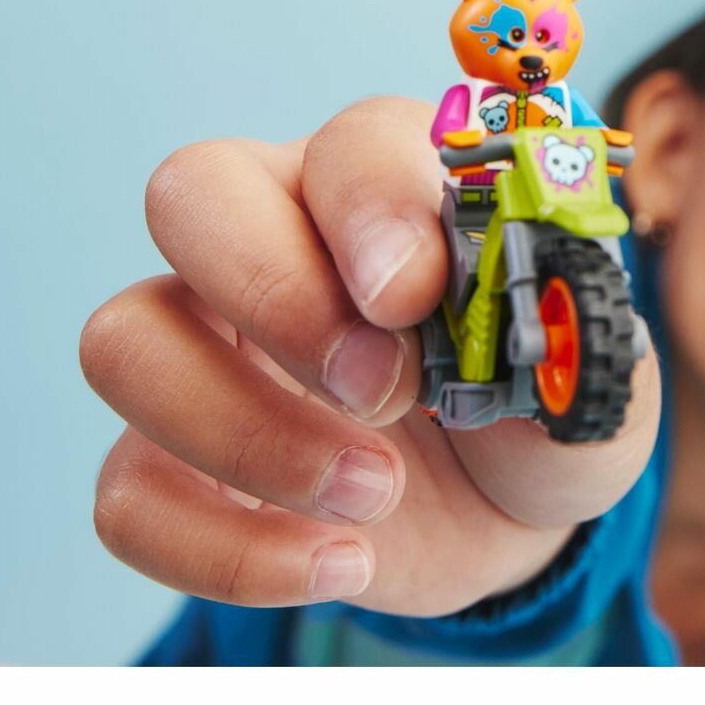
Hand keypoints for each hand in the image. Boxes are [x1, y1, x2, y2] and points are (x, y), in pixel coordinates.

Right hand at [80, 97, 659, 614]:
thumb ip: (549, 318)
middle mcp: (277, 241)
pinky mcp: (180, 460)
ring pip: (124, 341)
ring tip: (376, 492)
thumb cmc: (543, 402)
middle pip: (190, 194)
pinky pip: (127, 493)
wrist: (520, 510)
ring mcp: (212, 349)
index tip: (420, 299)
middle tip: (383, 390)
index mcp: (388, 186)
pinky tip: (343, 560)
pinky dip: (229, 548)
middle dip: (277, 293)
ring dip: (246, 432)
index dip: (372, 212)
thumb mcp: (580, 361)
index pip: (346, 144)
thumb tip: (472, 304)